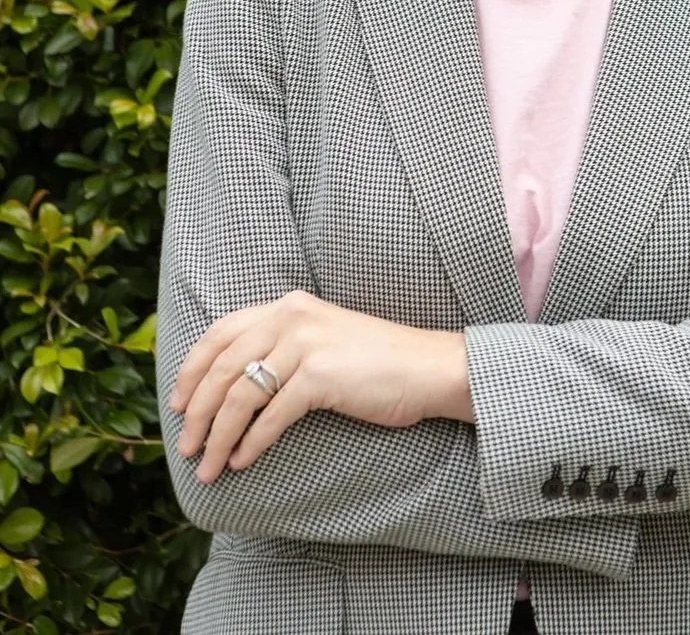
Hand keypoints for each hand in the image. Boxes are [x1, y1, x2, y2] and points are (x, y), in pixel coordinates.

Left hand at [168, 291, 469, 482]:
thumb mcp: (321, 338)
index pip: (221, 332)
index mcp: (288, 305)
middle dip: (196, 412)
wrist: (429, 367)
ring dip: (217, 437)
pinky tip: (241, 462)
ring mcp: (306, 344)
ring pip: (240, 396)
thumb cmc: (376, 361)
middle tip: (186, 446)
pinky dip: (250, 443)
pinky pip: (270, 416)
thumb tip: (230, 386)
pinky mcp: (320, 376)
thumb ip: (281, 347)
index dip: (191, 369)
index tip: (177, 402)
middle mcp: (291, 316)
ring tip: (208, 467)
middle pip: (223, 368)